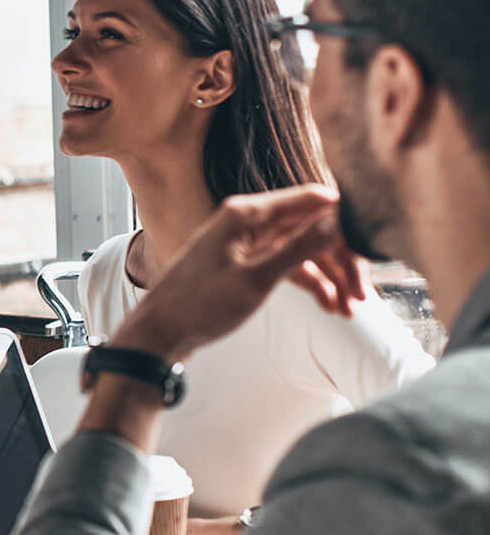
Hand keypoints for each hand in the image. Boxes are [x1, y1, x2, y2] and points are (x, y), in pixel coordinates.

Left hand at [110, 184, 355, 364]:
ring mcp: (245, 241)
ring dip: (329, 276)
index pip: (311, 200)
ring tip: (350, 309)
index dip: (345, 220)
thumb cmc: (199, 306)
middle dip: (341, 259)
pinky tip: (329, 307)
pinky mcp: (245, 262)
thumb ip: (299, 249)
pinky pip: (287, 264)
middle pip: (310, 227)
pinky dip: (310, 283)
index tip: (375, 246)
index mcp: (245, 213)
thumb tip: (338, 219)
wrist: (160, 333)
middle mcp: (246, 220)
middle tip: (362, 295)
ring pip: (302, 249)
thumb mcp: (256, 279)